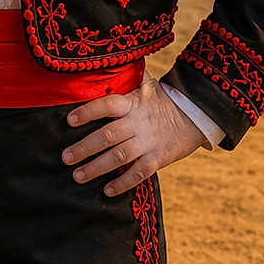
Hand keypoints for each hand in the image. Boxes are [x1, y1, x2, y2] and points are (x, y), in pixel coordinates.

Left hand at [61, 72, 207, 196]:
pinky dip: (123, 183)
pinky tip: (107, 191)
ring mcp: (149, 142)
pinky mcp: (159, 158)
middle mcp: (138, 123)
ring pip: (119, 157)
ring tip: (78, 176)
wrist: (197, 113)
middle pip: (108, 135)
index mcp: (132, 103)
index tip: (70, 120)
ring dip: (97, 168)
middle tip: (66, 157)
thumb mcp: (145, 87)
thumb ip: (124, 85)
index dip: (88, 112)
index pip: (107, 105)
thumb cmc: (163, 100)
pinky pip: (139, 173)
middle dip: (85, 148)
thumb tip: (102, 72)